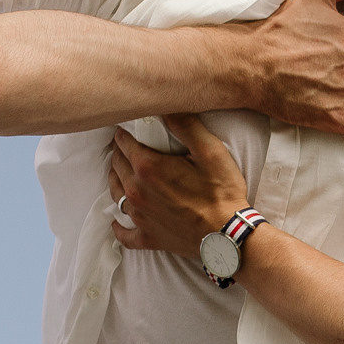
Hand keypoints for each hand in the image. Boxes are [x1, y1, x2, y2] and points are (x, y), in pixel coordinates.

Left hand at [108, 115, 248, 256]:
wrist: (228, 236)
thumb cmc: (222, 193)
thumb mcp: (210, 150)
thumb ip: (185, 124)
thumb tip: (166, 105)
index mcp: (147, 167)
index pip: (123, 142)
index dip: (125, 133)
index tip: (129, 128)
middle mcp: (136, 191)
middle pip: (116, 165)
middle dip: (120, 153)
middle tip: (128, 147)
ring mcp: (140, 217)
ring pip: (115, 193)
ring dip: (117, 180)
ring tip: (124, 173)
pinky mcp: (147, 237)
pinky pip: (123, 233)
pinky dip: (119, 226)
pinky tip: (120, 221)